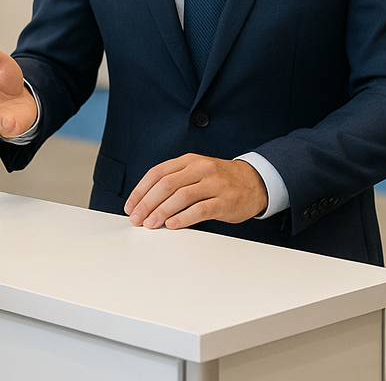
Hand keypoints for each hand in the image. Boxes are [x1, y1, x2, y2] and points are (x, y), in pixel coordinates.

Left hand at [124, 154, 268, 229]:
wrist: (255, 182)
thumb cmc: (220, 180)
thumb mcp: (197, 172)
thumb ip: (175, 181)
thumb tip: (145, 203)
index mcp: (189, 160)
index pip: (157, 173)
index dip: (140, 190)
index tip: (130, 206)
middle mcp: (201, 169)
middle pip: (166, 185)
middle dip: (147, 204)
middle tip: (137, 219)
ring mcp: (214, 184)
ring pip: (181, 196)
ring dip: (161, 212)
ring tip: (150, 224)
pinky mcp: (225, 201)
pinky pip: (200, 209)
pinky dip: (183, 218)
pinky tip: (172, 225)